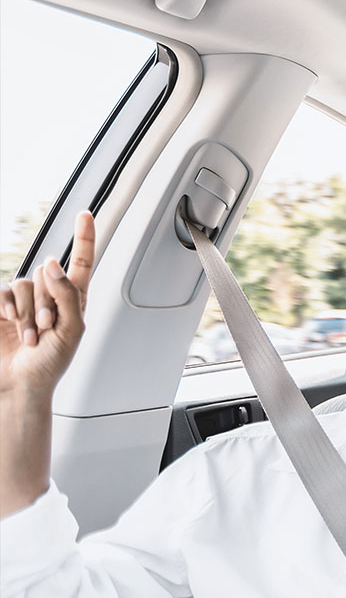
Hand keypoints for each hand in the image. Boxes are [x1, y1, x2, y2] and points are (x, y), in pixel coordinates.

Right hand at [1, 212, 95, 399]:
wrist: (20, 383)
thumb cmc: (51, 363)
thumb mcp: (71, 331)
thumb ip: (67, 295)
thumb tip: (52, 263)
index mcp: (73, 300)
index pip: (80, 263)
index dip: (83, 238)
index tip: (85, 213)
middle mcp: (47, 296)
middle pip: (45, 275)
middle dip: (46, 303)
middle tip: (48, 329)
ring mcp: (21, 301)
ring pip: (23, 284)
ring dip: (28, 312)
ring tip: (32, 336)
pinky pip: (1, 291)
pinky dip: (7, 306)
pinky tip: (10, 322)